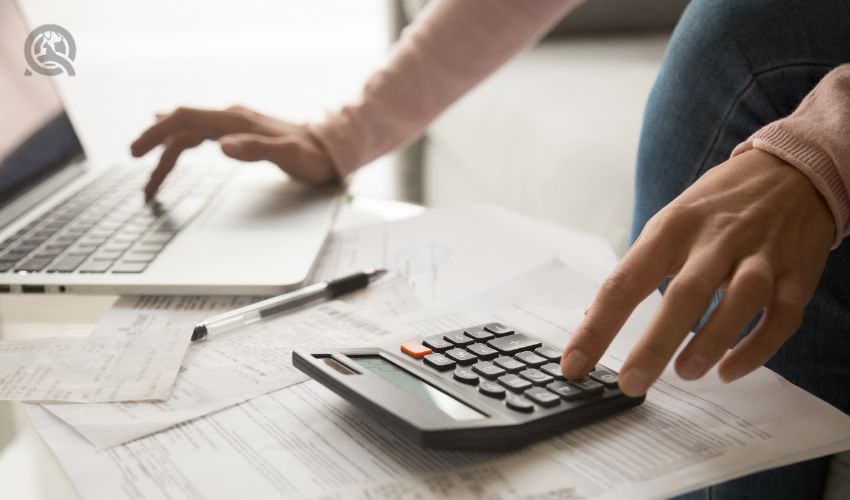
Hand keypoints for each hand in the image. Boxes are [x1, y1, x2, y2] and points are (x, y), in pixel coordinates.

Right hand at [130, 106, 337, 198]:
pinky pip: (200, 136)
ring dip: (166, 153)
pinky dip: (181, 144)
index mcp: (236, 121)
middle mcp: (231, 118)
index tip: (135, 152)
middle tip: (134, 169)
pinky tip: (172, 146)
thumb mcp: (288, 156)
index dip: (156, 133)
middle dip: (153, 145)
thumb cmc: (312, 157)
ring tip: (150, 180)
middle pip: (180, 126)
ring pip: (189, 133)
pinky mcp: (239, 133)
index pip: (184, 119)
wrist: (330, 150)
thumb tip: (222, 147)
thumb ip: (256, 149)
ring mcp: (234, 125)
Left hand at [561, 149, 834, 395]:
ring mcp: (762, 254)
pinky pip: (782, 316)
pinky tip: (730, 371)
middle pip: (685, 293)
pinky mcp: (798, 272)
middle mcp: (716, 238)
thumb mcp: (668, 225)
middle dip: (655, 343)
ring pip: (741, 300)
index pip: (625, 281)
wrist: (791, 170)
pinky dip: (757, 349)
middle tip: (631, 383)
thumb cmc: (714, 208)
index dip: (597, 327)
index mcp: (672, 228)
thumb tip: (594, 318)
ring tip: (685, 373)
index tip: (574, 364)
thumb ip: (637, 270)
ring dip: (711, 342)